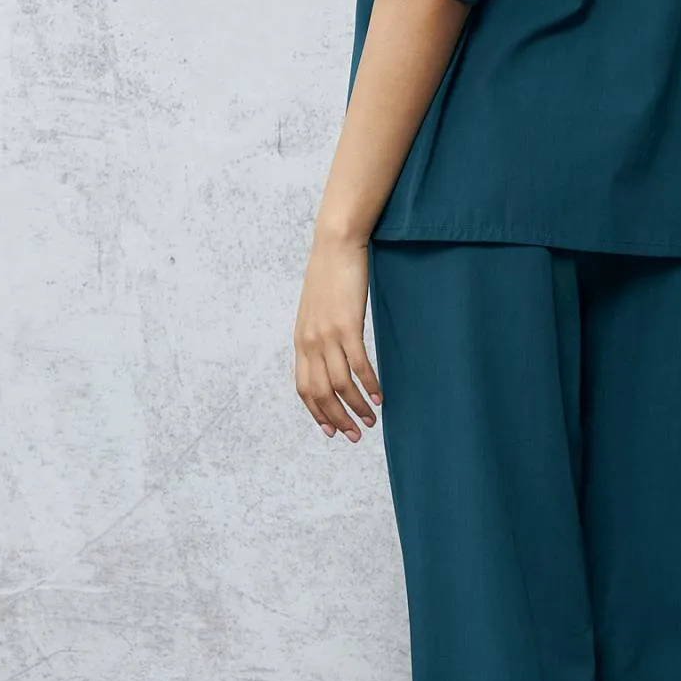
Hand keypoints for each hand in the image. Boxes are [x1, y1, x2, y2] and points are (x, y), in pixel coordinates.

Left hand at [294, 231, 382, 440]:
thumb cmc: (330, 275)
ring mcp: (327, 334)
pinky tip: (380, 396)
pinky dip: (369, 384)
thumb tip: (329, 353)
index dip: (317, 413)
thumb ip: (319, 334)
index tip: (331, 430)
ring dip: (356, 407)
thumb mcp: (317, 309)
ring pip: (340, 383)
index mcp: (301, 340)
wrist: (335, 245)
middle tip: (355, 435)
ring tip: (372, 419)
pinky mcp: (347, 325)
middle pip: (320, 393)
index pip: (303, 388)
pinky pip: (358, 364)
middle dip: (338, 419)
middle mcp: (310, 341)